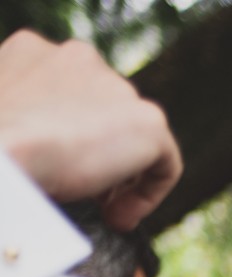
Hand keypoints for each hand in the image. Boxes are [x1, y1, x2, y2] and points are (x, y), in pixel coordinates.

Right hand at [0, 31, 180, 228]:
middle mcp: (79, 58)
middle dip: (100, 154)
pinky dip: (148, 194)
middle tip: (88, 195)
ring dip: (122, 177)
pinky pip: (164, 163)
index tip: (60, 170)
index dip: (69, 135)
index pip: (69, 92)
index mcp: (34, 53)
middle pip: (105, 112)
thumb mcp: (3, 123)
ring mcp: (117, 87)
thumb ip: (24, 119)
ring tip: (104, 211)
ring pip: (134, 137)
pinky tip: (118, 217)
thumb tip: (40, 146)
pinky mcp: (147, 122)